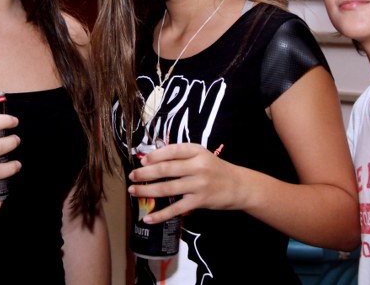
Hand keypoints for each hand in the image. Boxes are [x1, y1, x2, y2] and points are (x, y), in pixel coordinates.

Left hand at [127, 142, 242, 223]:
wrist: (238, 185)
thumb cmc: (215, 169)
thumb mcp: (201, 155)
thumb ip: (180, 156)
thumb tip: (151, 160)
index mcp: (196, 151)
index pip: (171, 151)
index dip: (154, 156)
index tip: (142, 161)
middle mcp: (197, 166)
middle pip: (165, 169)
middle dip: (145, 173)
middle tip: (132, 176)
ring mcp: (198, 185)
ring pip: (167, 188)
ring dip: (147, 191)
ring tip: (133, 191)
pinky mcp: (199, 201)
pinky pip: (175, 209)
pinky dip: (160, 214)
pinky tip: (148, 218)